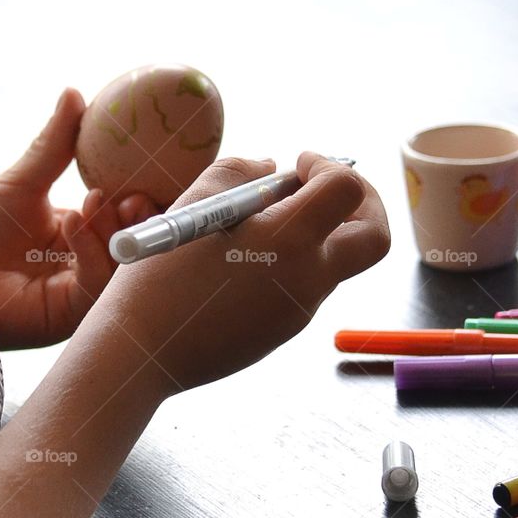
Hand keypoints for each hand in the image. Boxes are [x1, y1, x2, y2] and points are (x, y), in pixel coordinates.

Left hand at [0, 89, 160, 348]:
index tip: (143, 176)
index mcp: (76, 238)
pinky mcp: (64, 316)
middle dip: (141, 222)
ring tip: (100, 199)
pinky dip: (91, 252)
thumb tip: (75, 93)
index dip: (140, 202)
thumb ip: (55, 144)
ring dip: (116, 232)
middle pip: (132, 248)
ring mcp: (75, 294)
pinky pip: (94, 286)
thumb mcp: (21, 182)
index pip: (124, 222)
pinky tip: (73, 222)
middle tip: (137, 194)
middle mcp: (81, 268)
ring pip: (120, 268)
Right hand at [93, 153, 390, 396]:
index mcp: (290, 241)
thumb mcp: (195, 202)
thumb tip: (272, 168)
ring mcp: (301, 311)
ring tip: (258, 222)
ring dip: (317, 231)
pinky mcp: (284, 330)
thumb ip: (240, 172)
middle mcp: (309, 279)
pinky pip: (305, 286)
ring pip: (335, 261)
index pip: (348, 190)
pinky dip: (292, 260)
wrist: (142, 352)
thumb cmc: (160, 275)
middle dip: (364, 203)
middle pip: (375, 238)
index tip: (298, 165)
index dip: (329, 166)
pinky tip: (240, 259)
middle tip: (325, 188)